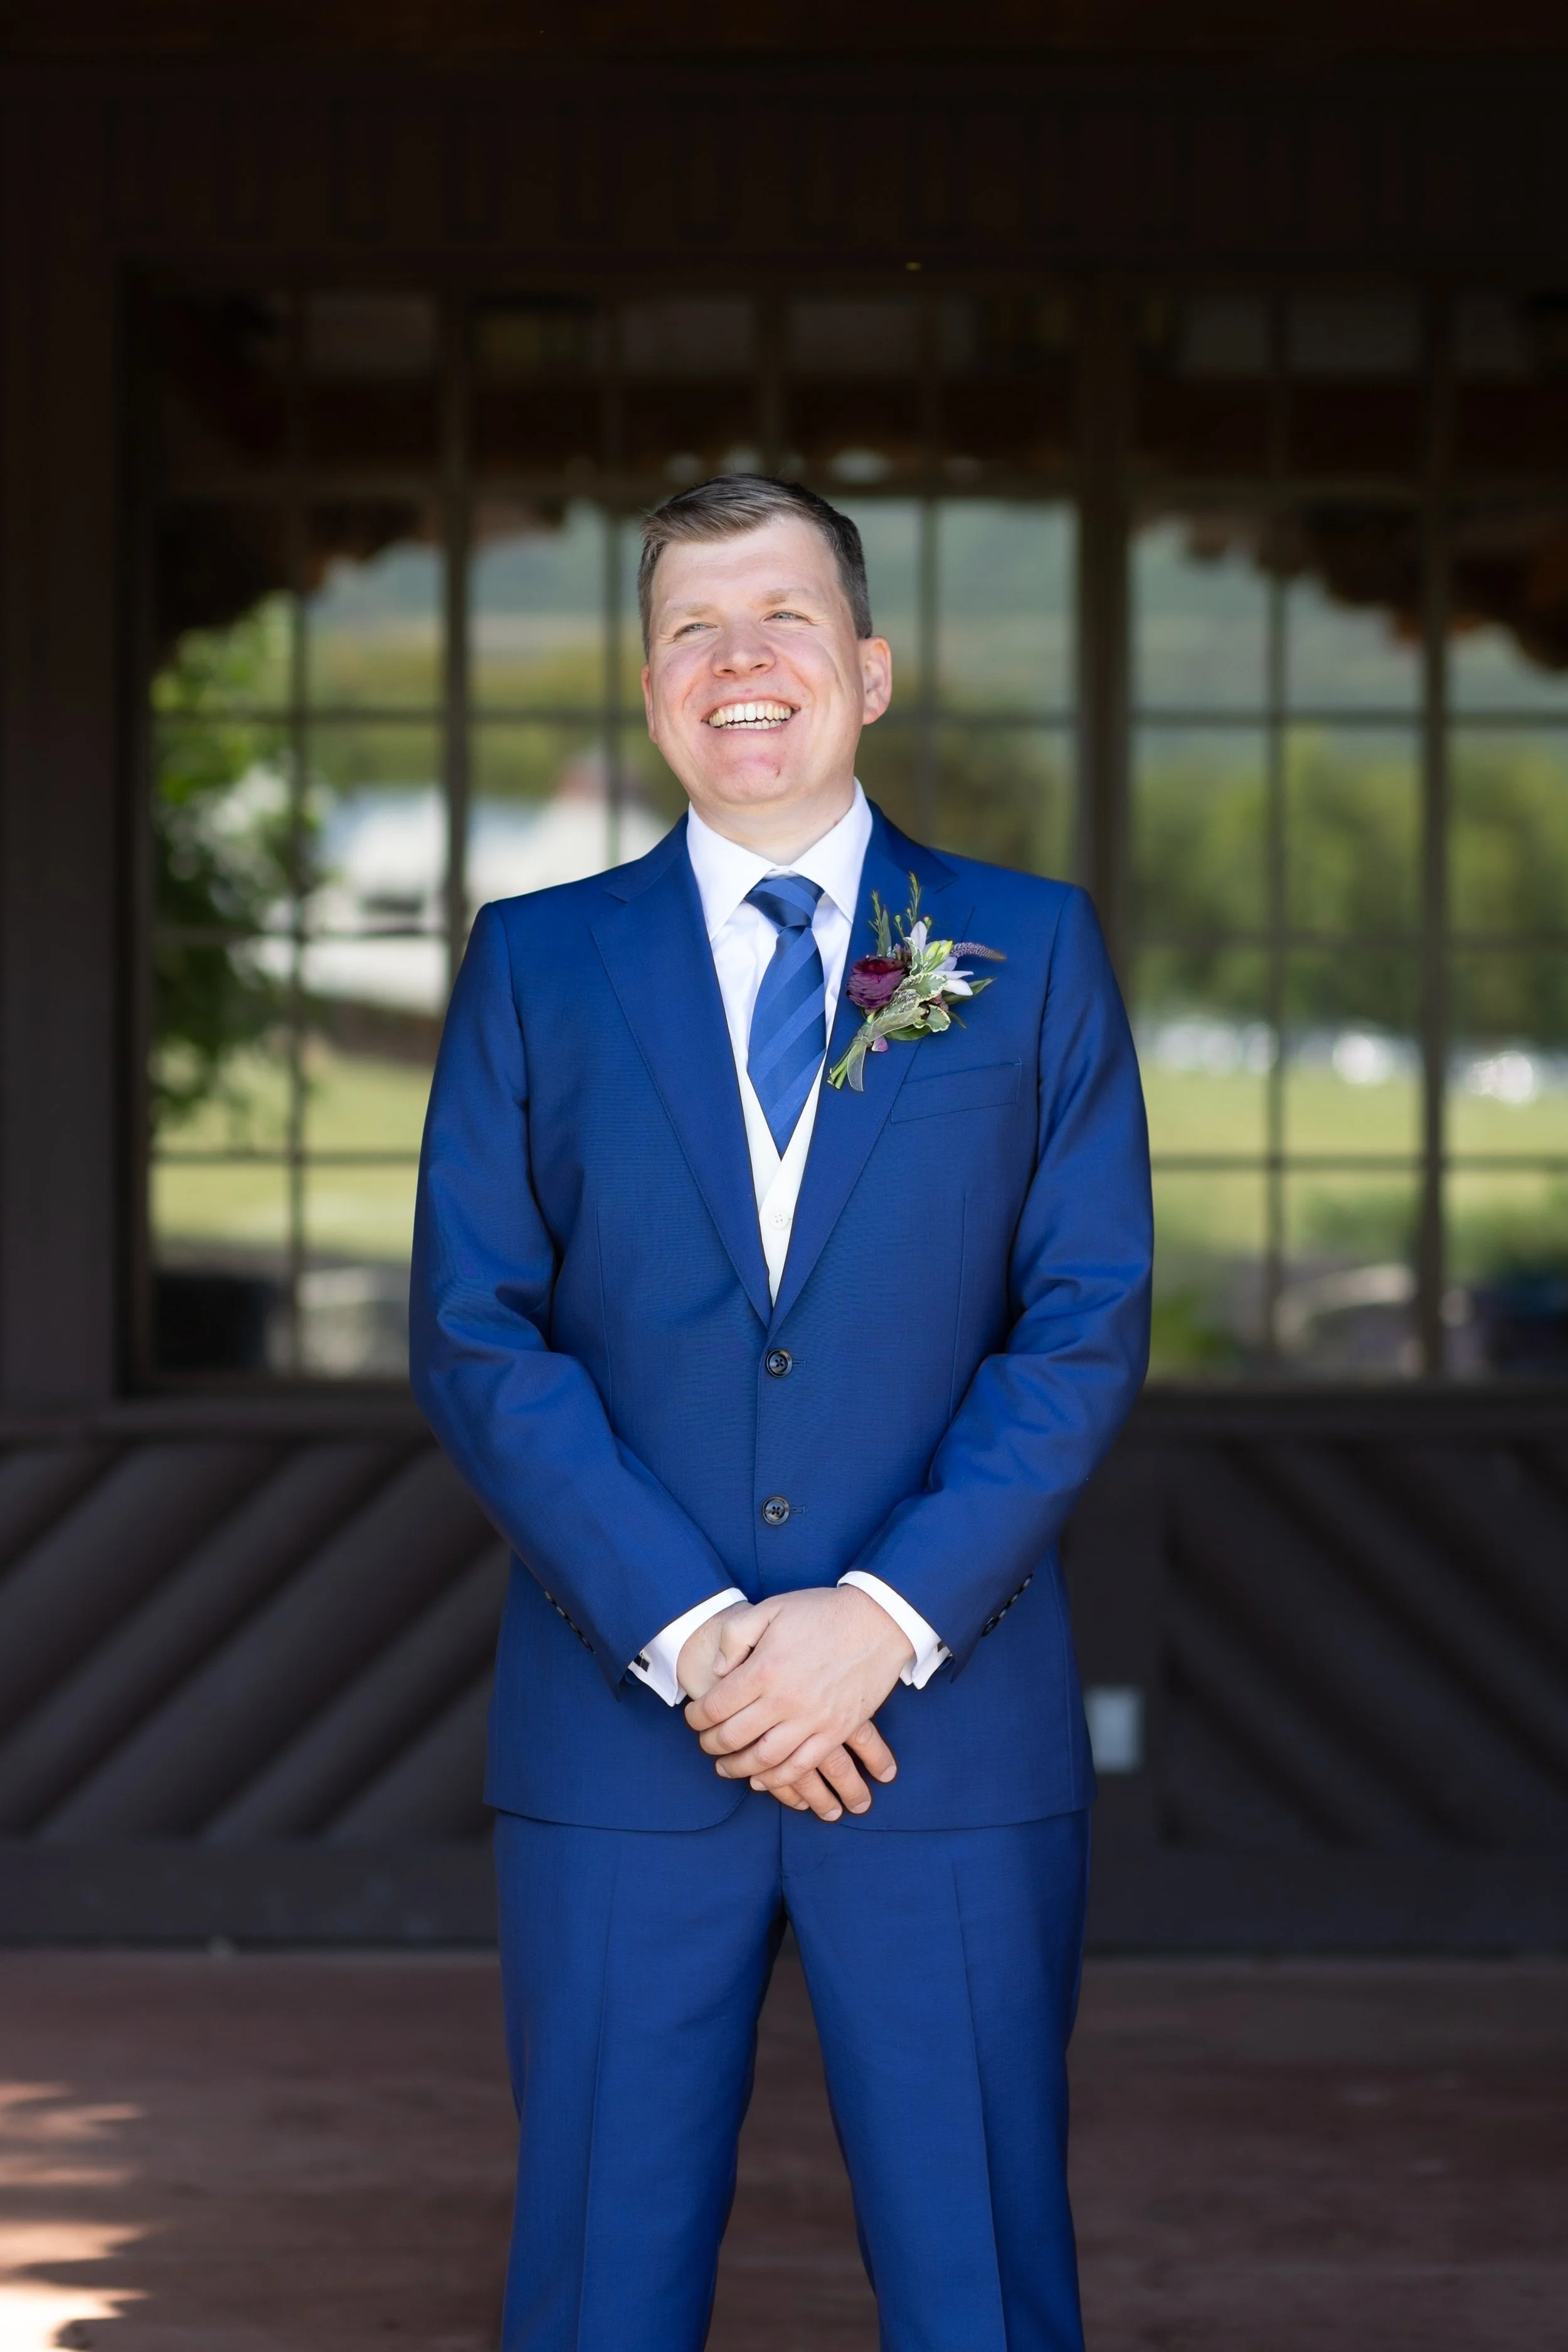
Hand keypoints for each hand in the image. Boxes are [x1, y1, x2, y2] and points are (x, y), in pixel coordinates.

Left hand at [684, 1586, 912, 1821]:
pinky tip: (761, 1780)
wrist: (877, 1622)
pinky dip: (777, 1780)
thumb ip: (734, 1635)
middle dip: (711, 1744)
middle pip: (734, 1737)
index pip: (716, 1706)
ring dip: (738, 1768)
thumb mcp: (770, 1609)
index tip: (692, 1718)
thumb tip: (718, 1671)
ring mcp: (813, 1720)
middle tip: (704, 1743)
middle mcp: (785, 1699)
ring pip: (763, 1759)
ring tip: (725, 1767)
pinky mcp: (836, 1731)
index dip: (696, 1717)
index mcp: (765, 1669)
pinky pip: (801, 1767)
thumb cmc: (821, 1613)